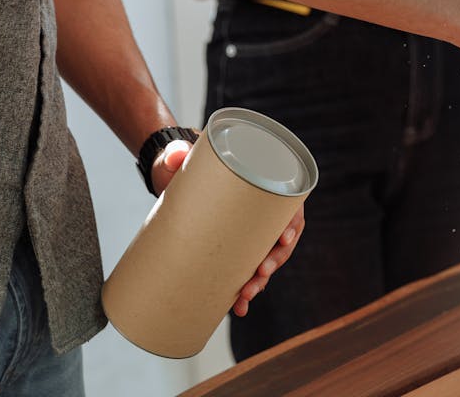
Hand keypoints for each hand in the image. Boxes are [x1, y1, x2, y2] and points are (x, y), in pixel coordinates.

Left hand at [151, 141, 306, 315]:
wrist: (168, 176)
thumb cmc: (184, 161)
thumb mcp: (181, 156)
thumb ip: (178, 153)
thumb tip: (176, 156)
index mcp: (261, 185)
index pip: (289, 206)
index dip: (291, 224)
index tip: (283, 238)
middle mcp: (260, 211)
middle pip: (280, 239)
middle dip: (274, 261)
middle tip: (259, 275)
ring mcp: (247, 231)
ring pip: (265, 260)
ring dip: (260, 281)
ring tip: (245, 296)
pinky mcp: (230, 246)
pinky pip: (245, 270)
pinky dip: (244, 289)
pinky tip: (237, 307)